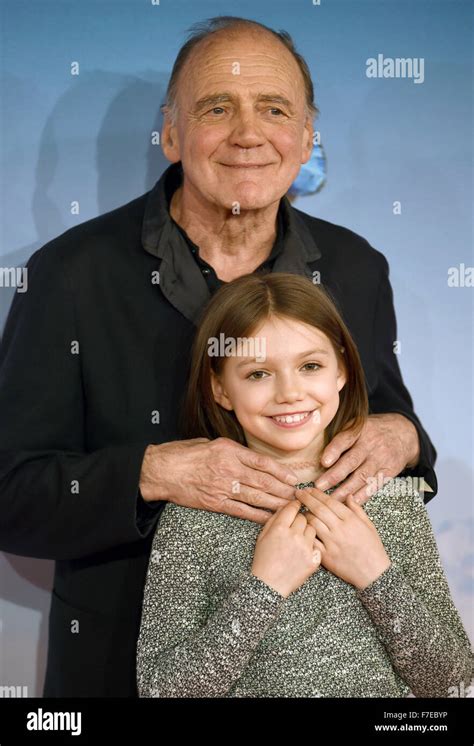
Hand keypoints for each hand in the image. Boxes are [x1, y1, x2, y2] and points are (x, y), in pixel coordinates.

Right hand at [139, 437, 298, 523]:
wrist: (160, 470)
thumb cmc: (183, 454)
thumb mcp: (210, 443)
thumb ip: (231, 451)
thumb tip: (250, 459)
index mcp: (228, 450)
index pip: (261, 462)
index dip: (281, 472)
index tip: (293, 479)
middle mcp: (228, 468)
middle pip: (263, 481)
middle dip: (284, 490)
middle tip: (298, 497)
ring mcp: (222, 487)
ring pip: (256, 497)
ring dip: (276, 504)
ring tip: (291, 509)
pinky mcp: (215, 503)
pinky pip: (241, 511)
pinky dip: (258, 516)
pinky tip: (270, 519)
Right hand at [251, 499, 320, 597]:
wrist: (269, 585)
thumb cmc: (263, 560)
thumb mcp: (262, 536)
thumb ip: (274, 519)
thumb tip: (285, 507)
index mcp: (280, 528)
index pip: (293, 508)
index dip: (295, 505)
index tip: (297, 504)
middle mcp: (294, 536)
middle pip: (304, 518)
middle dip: (300, 519)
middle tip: (295, 526)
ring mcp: (306, 548)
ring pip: (312, 529)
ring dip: (307, 532)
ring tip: (299, 540)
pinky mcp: (314, 560)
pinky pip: (317, 545)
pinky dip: (311, 547)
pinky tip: (303, 551)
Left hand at [297, 488, 390, 589]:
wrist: (373, 573)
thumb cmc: (372, 548)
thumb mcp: (369, 525)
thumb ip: (357, 509)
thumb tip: (348, 496)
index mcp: (351, 520)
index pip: (330, 502)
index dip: (317, 494)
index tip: (309, 489)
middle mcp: (340, 529)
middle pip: (319, 509)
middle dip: (306, 499)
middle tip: (298, 493)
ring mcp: (332, 543)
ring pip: (313, 523)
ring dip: (304, 515)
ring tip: (298, 510)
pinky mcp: (326, 556)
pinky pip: (312, 541)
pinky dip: (306, 533)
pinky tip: (301, 529)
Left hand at [315, 413, 419, 503]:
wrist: (403, 433)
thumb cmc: (372, 431)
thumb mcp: (357, 425)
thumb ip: (341, 437)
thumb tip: (316, 456)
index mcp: (360, 430)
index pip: (345, 439)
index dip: (334, 450)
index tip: (323, 462)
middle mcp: (371, 444)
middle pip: (352, 461)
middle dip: (334, 475)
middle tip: (319, 486)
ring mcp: (381, 459)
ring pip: (362, 476)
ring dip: (345, 490)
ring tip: (330, 499)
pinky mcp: (389, 471)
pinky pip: (374, 485)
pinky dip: (362, 495)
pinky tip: (350, 502)